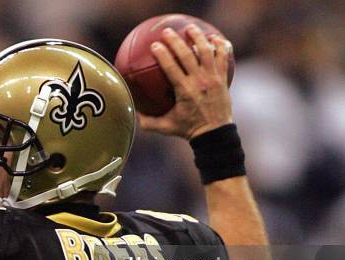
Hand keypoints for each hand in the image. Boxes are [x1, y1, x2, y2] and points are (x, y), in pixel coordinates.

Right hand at [138, 25, 232, 139]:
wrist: (215, 134)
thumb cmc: (188, 130)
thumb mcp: (165, 127)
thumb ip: (147, 122)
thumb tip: (132, 112)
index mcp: (184, 91)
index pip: (172, 68)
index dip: (163, 55)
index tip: (155, 45)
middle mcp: (199, 82)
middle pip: (187, 55)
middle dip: (176, 41)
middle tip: (167, 31)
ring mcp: (213, 79)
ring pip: (207, 52)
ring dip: (198, 37)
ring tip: (190, 29)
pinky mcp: (222, 78)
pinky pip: (223, 57)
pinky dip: (219, 46)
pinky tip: (213, 38)